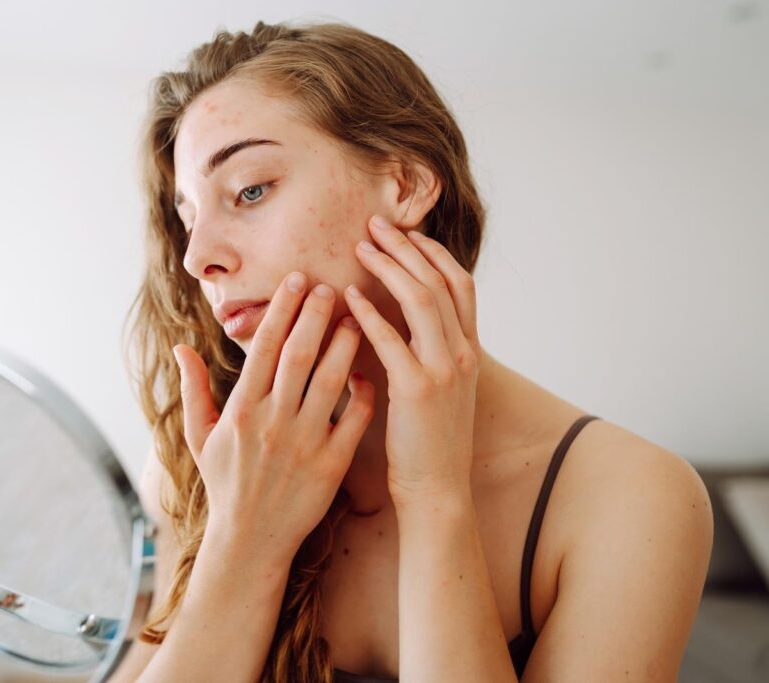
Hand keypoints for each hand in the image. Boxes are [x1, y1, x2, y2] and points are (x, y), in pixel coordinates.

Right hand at [174, 272, 375, 564]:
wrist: (251, 539)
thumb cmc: (224, 484)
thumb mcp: (199, 437)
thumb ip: (193, 390)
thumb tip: (182, 347)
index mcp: (241, 410)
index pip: (263, 347)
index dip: (281, 309)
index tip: (297, 280)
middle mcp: (273, 421)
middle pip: (299, 354)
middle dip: (317, 315)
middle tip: (332, 286)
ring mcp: (305, 442)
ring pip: (331, 380)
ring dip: (346, 344)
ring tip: (358, 317)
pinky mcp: (332, 465)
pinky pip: (354, 419)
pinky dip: (363, 393)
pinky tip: (369, 371)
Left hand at [344, 215, 481, 505]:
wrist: (437, 490)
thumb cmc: (428, 443)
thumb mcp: (439, 390)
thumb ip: (426, 354)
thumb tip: (397, 321)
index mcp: (469, 352)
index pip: (460, 285)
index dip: (433, 253)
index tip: (407, 233)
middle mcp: (463, 354)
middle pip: (440, 281)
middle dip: (407, 247)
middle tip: (375, 225)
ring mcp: (445, 370)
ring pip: (422, 299)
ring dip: (390, 268)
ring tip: (361, 248)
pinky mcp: (418, 389)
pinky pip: (392, 339)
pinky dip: (370, 314)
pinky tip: (348, 298)